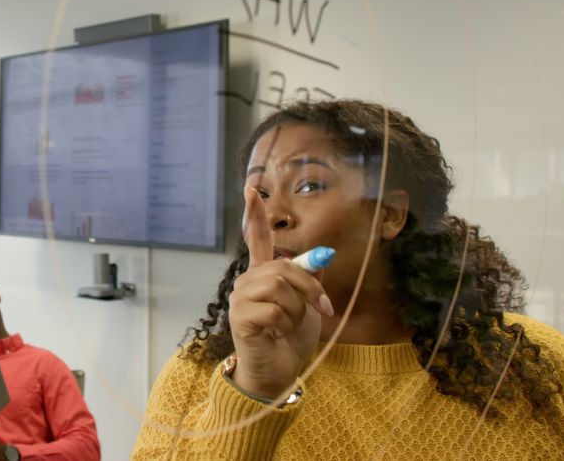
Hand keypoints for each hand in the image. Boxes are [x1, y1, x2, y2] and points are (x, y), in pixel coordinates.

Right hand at [228, 186, 334, 399]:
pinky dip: (286, 325)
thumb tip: (324, 253)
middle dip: (311, 289)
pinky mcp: (240, 317)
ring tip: (291, 326)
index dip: (254, 215)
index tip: (250, 190)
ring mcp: (240, 298)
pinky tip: (277, 334)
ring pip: (280, 287)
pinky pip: (274, 310)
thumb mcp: (308, 306)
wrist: (277, 373)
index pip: (256, 238)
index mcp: (262, 275)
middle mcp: (247, 281)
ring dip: (297, 311)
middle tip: (323, 309)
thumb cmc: (289, 339)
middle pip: (285, 267)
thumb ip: (311, 279)